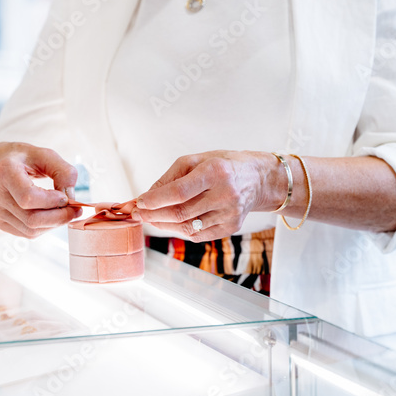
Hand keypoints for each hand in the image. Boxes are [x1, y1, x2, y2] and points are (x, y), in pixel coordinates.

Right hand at [0, 143, 81, 237]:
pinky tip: (50, 215)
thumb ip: (64, 172)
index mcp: (4, 172)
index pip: (28, 197)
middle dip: (59, 217)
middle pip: (31, 219)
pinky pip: (26, 233)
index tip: (65, 197)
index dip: (52, 201)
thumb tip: (70, 197)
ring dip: (53, 224)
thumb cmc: (23, 159)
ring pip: (30, 230)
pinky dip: (44, 227)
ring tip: (63, 212)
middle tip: (73, 210)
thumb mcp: (46, 155)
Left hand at [135, 151, 279, 241]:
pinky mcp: (232, 227)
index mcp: (216, 172)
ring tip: (150, 218)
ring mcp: (230, 214)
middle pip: (181, 213)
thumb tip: (146, 197)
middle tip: (137, 214)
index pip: (179, 192)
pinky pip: (198, 235)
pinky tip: (170, 223)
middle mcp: (226, 195)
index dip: (156, 200)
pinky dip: (180, 230)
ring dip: (164, 225)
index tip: (139, 202)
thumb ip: (169, 178)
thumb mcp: (196, 160)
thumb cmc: (222, 165)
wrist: (257, 179)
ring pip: (188, 227)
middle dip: (154, 215)